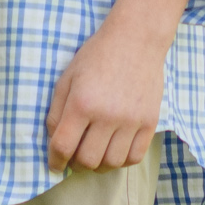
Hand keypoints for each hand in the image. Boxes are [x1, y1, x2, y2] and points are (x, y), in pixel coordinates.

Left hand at [48, 0, 190, 172]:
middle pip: (87, 160)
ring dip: (100, 164)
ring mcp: (131, 121)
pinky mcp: (150, 122)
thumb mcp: (67, 78)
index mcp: (82, 103)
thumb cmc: (97, 56)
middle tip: (76, 156)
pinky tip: (115, 150)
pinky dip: (122, 161)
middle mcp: (107, 116)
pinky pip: (135, 157)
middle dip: (76, 164)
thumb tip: (54, 141)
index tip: (55, 165)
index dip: (55, 161)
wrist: (136, 39)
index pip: (63, 146)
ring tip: (96, 153)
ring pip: (112, 163)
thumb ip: (56, 111)